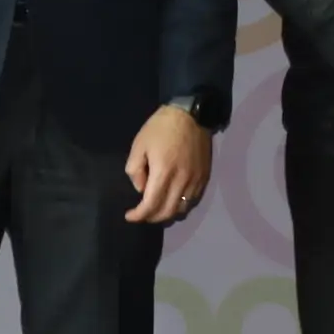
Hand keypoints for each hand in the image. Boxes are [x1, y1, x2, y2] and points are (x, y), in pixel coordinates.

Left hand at [123, 106, 211, 225]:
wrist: (191, 115)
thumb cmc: (160, 129)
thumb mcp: (139, 145)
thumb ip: (135, 170)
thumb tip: (140, 189)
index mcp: (163, 173)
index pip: (151, 205)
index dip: (139, 215)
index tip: (129, 216)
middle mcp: (182, 181)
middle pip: (167, 212)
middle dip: (151, 218)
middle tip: (141, 214)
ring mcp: (195, 180)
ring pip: (182, 209)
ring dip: (167, 214)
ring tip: (155, 210)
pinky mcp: (204, 177)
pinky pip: (192, 200)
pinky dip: (180, 206)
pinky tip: (171, 201)